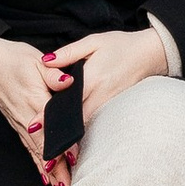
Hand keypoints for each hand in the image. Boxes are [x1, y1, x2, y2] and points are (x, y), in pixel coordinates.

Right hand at [0, 36, 67, 183]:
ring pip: (36, 152)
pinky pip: (28, 148)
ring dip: (48, 171)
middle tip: (68, 185)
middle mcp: (26, 117)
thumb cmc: (15, 59)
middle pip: (43, 147)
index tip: (73, 157)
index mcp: (34, 100)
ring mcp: (20, 123)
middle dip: (56, 167)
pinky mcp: (17, 124)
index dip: (61, 143)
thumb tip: (68, 82)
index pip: (50, 127)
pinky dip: (37, 163)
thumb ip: (53, 74)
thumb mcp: (37, 61)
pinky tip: (45, 177)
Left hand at [45, 25, 170, 132]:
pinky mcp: (112, 107)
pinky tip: (69, 135)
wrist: (149, 54)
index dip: (50, 115)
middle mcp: (100, 95)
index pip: (67, 102)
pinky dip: (80, 127)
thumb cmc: (121, 45)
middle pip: (75, 119)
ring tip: (50, 144)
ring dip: (68, 133)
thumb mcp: (93, 42)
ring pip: (84, 124)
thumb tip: (46, 61)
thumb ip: (69, 53)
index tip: (34, 125)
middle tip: (39, 142)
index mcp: (92, 78)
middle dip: (58, 132)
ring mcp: (107, 104)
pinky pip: (93, 121)